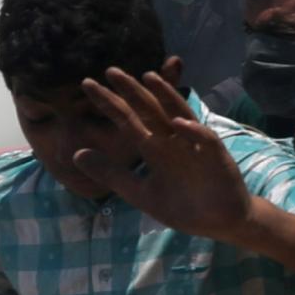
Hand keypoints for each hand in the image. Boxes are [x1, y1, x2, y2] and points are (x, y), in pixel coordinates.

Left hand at [73, 68, 254, 242]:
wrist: (218, 223)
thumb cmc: (182, 206)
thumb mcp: (139, 192)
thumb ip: (111, 173)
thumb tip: (76, 154)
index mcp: (155, 148)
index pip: (128, 120)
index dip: (110, 103)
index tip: (87, 86)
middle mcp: (173, 141)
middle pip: (151, 110)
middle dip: (133, 91)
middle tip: (111, 70)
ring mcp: (195, 147)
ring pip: (179, 114)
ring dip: (166, 96)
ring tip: (148, 77)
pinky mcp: (217, 158)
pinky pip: (205, 139)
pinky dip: (194, 130)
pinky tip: (179, 122)